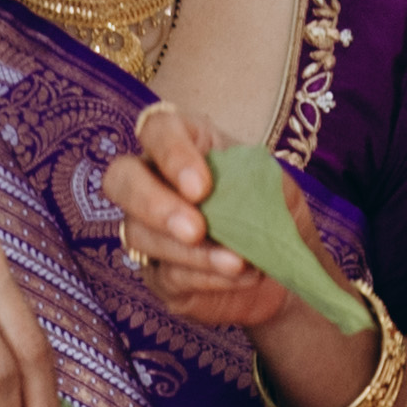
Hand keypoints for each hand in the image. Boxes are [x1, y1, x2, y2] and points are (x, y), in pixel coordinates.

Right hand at [102, 104, 297, 332]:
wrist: (286, 264)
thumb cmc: (274, 210)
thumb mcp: (274, 187)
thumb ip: (250, 184)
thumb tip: (233, 202)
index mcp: (185, 143)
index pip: (157, 130)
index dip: (171, 154)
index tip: (202, 186)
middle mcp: (154, 181)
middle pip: (121, 179)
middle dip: (154, 205)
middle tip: (194, 229)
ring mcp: (150, 230)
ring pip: (140, 235)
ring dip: (191, 253)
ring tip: (237, 262)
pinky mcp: (158, 274)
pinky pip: (167, 276)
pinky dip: (205, 277)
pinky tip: (238, 275)